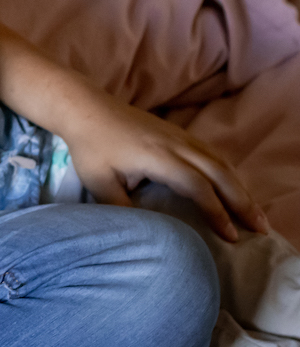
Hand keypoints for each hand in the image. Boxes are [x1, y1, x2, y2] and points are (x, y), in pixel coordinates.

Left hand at [60, 98, 267, 241]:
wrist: (86, 109)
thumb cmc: (90, 147)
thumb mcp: (99, 182)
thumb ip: (122, 208)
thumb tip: (144, 232)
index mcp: (157, 156)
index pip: (197, 186)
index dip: (216, 212)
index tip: (230, 236)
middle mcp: (176, 144)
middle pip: (220, 173)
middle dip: (242, 202)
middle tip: (260, 229)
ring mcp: (180, 136)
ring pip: (221, 162)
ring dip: (241, 188)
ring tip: (255, 215)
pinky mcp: (179, 133)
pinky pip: (213, 154)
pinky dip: (229, 173)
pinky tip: (236, 189)